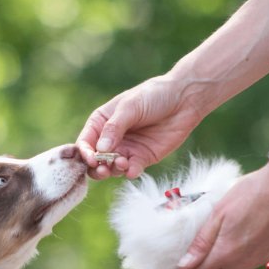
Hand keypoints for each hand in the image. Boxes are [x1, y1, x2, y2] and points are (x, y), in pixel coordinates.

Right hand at [76, 73, 205, 179]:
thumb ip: (114, 127)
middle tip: (103, 169)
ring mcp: (126, 150)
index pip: (85, 142)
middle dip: (96, 168)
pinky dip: (130, 172)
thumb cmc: (153, 95)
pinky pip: (131, 170)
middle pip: (95, 160)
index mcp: (101, 122)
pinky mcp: (142, 158)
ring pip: (111, 168)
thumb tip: (100, 149)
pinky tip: (133, 169)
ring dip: (114, 170)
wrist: (184, 99)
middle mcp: (111, 139)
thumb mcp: (130, 106)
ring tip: (123, 162)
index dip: (85, 153)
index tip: (91, 159)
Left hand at [155, 164, 268, 268]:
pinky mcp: (266, 256)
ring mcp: (256, 262)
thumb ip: (202, 242)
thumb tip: (184, 265)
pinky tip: (226, 249)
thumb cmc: (249, 193)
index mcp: (225, 253)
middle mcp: (241, 263)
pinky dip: (231, 267)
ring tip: (204, 259)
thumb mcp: (218, 213)